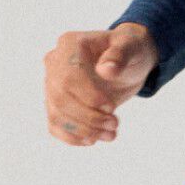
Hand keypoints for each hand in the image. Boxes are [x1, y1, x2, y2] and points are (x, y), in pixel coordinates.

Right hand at [43, 25, 157, 145]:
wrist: (126, 65)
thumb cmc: (128, 51)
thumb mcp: (131, 47)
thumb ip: (120, 55)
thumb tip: (105, 70)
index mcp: (69, 45)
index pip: (68, 77)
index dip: (89, 98)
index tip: (111, 107)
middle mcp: (55, 63)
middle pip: (60, 99)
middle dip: (89, 118)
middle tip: (114, 123)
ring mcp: (52, 84)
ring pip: (57, 115)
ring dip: (84, 131)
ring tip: (110, 134)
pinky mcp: (57, 104)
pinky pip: (55, 126)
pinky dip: (73, 138)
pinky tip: (93, 139)